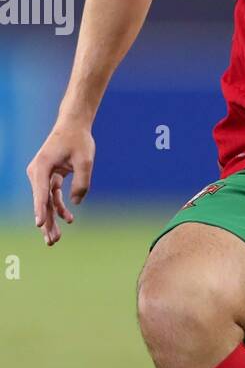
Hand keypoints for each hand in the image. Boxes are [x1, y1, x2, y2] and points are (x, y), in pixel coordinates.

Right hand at [25, 120, 95, 245]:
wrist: (73, 125)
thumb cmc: (78, 140)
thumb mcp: (85, 160)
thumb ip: (82, 182)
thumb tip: (76, 203)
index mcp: (42, 166)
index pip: (40, 192)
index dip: (40, 210)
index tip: (40, 224)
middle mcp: (37, 172)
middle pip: (40, 202)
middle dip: (46, 223)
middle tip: (51, 242)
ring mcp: (41, 175)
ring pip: (45, 202)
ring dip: (52, 219)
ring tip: (57, 238)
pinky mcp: (48, 177)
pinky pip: (51, 196)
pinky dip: (59, 207)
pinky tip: (68, 218)